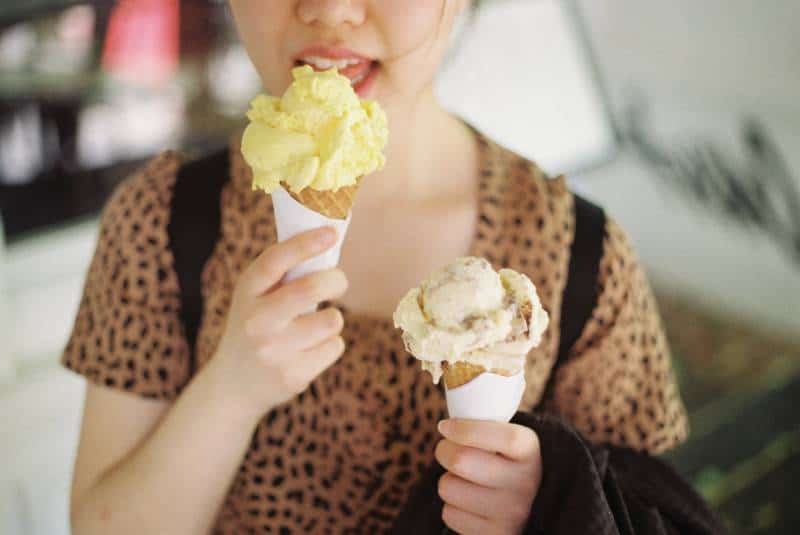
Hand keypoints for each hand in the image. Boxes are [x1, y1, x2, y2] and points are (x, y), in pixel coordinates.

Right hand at [207, 227, 348, 416]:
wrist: (233, 386)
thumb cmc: (256, 327)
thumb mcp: (254, 297)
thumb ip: (282, 275)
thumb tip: (327, 239)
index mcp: (246, 292)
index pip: (275, 261)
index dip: (304, 244)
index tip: (330, 232)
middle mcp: (257, 322)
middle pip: (310, 289)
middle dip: (336, 280)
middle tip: (338, 282)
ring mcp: (274, 351)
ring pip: (332, 320)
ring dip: (332, 318)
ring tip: (316, 325)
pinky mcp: (293, 376)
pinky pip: (335, 346)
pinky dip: (330, 344)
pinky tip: (310, 350)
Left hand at [435, 419, 541, 534]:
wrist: (530, 504)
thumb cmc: (504, 460)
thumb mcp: (506, 438)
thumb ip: (484, 423)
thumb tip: (447, 415)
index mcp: (529, 450)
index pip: (498, 436)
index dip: (464, 429)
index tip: (445, 426)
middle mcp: (525, 483)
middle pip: (461, 460)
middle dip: (444, 451)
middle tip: (447, 450)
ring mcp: (512, 513)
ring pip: (449, 487)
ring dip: (448, 481)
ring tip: (463, 479)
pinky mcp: (496, 534)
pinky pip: (450, 515)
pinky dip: (452, 507)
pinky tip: (469, 503)